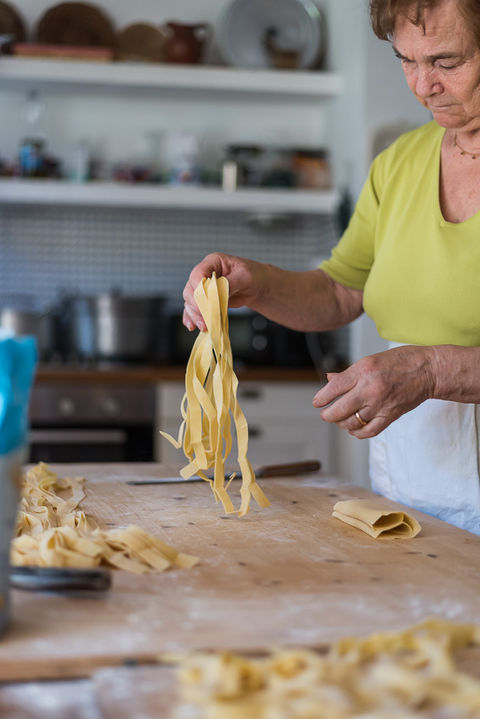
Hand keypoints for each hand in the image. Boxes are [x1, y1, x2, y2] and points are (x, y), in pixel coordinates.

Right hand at [182, 253, 264, 330]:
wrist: (258, 287)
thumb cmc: (253, 276)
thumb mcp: (245, 276)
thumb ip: (230, 283)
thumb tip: (218, 292)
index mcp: (213, 262)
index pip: (198, 274)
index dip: (199, 289)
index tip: (207, 303)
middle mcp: (205, 274)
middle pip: (191, 290)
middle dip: (197, 306)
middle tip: (206, 317)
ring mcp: (204, 288)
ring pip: (191, 302)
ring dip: (195, 315)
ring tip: (204, 326)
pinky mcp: (206, 301)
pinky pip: (194, 309)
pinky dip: (192, 318)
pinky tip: (193, 326)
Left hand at [312, 345, 435, 437]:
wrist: (429, 370)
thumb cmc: (400, 361)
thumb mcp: (370, 360)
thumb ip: (348, 373)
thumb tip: (329, 380)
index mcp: (363, 371)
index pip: (334, 388)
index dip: (321, 398)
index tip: (317, 402)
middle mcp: (370, 389)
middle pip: (339, 410)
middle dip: (328, 415)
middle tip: (326, 414)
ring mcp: (381, 404)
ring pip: (352, 422)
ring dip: (342, 424)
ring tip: (340, 420)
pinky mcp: (391, 415)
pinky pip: (369, 431)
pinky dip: (358, 432)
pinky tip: (353, 429)